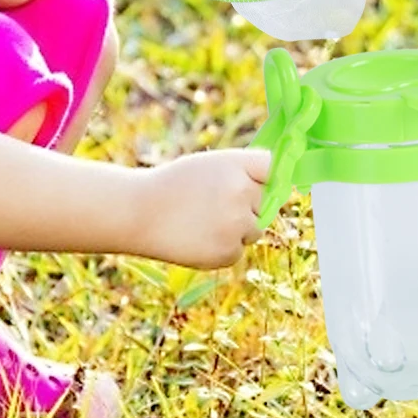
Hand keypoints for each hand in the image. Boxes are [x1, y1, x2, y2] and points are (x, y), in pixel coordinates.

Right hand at [132, 150, 272, 268]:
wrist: (138, 214)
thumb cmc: (174, 186)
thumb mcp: (209, 166)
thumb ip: (242, 172)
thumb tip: (279, 183)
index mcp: (236, 165)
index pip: (273, 167)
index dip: (266, 176)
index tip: (259, 182)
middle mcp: (242, 193)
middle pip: (267, 201)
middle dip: (248, 204)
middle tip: (214, 204)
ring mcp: (237, 224)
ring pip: (255, 229)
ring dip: (237, 228)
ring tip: (203, 221)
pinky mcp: (228, 252)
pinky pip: (238, 250)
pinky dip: (222, 247)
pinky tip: (197, 237)